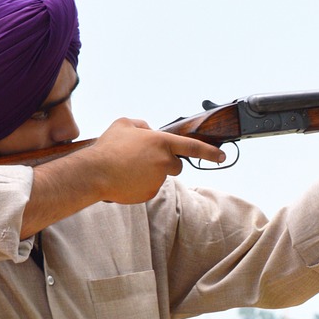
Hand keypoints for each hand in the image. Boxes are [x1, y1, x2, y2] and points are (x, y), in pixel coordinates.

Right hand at [83, 117, 225, 204]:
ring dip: (150, 173)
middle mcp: (164, 161)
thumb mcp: (124, 124)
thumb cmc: (108, 147)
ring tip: (128, 168)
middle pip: (176, 165)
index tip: (223, 156)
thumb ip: (142, 125)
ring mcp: (158, 179)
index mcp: (161, 142)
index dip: (209, 152)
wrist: (95, 173)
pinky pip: (150, 188)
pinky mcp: (150, 193)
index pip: (192, 147)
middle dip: (165, 163)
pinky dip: (141, 184)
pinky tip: (126, 179)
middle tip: (144, 160)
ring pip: (160, 176)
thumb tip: (149, 130)